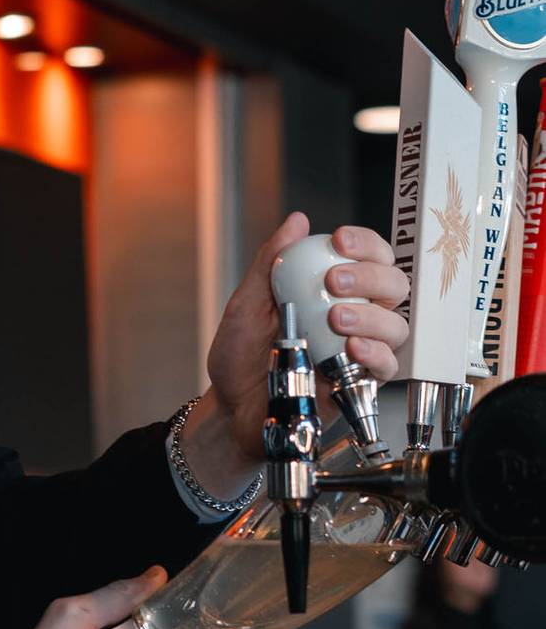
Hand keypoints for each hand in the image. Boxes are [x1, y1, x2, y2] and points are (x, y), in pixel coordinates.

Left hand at [205, 212, 409, 463]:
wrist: (232, 406)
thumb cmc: (241, 355)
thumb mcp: (246, 304)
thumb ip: (269, 263)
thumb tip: (296, 222)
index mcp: (330, 290)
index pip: (367, 256)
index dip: (363, 243)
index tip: (340, 240)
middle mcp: (352, 314)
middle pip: (392, 284)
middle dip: (369, 276)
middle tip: (334, 281)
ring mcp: (359, 349)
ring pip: (395, 324)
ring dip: (371, 316)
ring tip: (336, 319)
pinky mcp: (360, 382)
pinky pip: (387, 366)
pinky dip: (375, 354)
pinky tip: (352, 348)